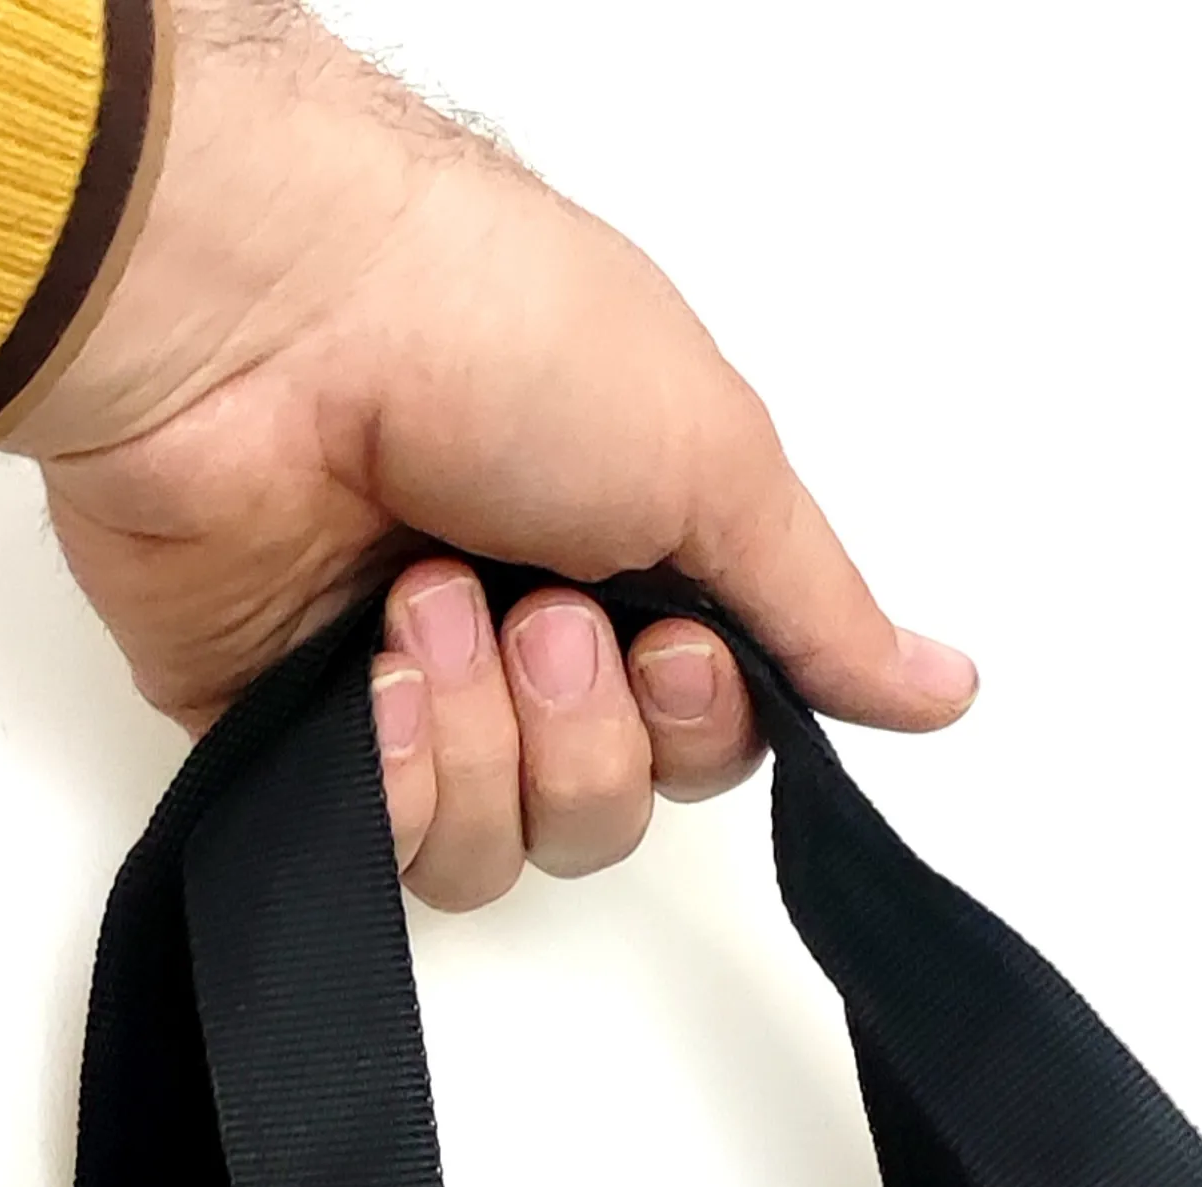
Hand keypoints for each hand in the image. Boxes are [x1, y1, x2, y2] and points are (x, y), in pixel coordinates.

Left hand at [2, 0, 975, 907]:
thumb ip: (820, 611)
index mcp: (625, 558)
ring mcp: (409, 691)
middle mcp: (520, 634)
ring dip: (492, 738)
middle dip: (590, 730)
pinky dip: (400, 772)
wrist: (262, 319)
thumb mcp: (716, 459)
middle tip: (540, 609)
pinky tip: (375, 670)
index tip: (671, 644)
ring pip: (507, 848)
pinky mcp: (298, 740)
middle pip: (614, 809)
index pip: (707, 739)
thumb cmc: (484, 332)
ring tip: (432, 602)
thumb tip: (939, 689)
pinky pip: (393, 851)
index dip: (701, 727)